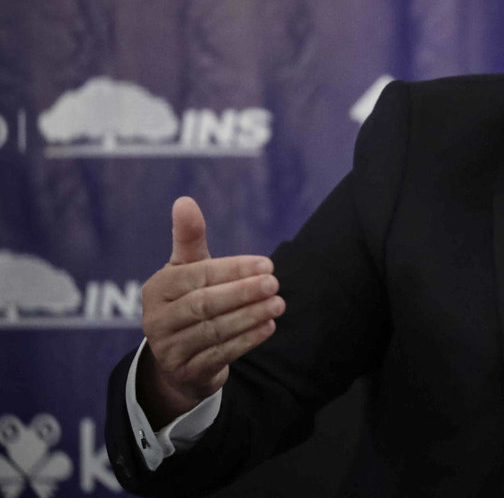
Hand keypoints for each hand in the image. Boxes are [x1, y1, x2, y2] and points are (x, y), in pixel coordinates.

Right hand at [136, 197, 285, 428]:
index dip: (233, 269)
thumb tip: (184, 200)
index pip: (197, 276)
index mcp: (157, 288)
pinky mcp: (186, 372)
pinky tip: (269, 326)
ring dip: (250, 317)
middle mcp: (156, 320)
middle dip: (243, 293)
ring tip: (278, 304)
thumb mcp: (187, 270)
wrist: (179, 359)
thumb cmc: (188, 301)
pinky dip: (247, 340)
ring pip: (214, 330)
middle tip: (275, 284)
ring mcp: (169, 349)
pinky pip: (220, 354)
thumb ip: (189, 238)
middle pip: (204, 304)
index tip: (267, 264)